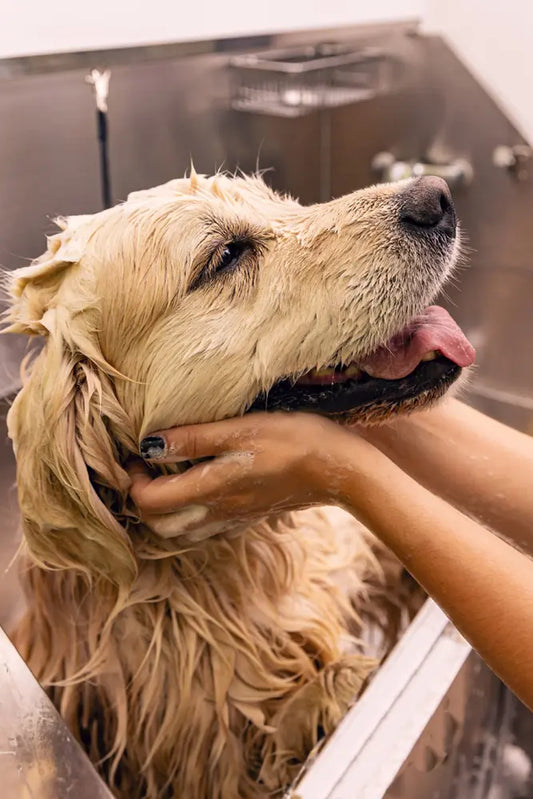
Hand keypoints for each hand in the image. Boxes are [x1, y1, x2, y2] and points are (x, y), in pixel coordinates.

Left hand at [127, 412, 369, 536]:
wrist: (339, 469)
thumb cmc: (293, 441)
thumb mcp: (240, 429)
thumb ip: (192, 439)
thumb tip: (147, 444)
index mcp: (210, 490)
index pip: (149, 502)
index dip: (133, 480)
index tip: (138, 453)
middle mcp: (217, 513)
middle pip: (159, 526)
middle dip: (143, 500)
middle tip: (147, 468)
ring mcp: (234, 519)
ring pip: (181, 534)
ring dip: (164, 512)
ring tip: (168, 478)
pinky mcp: (250, 517)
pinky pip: (207, 531)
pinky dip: (190, 517)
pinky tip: (200, 490)